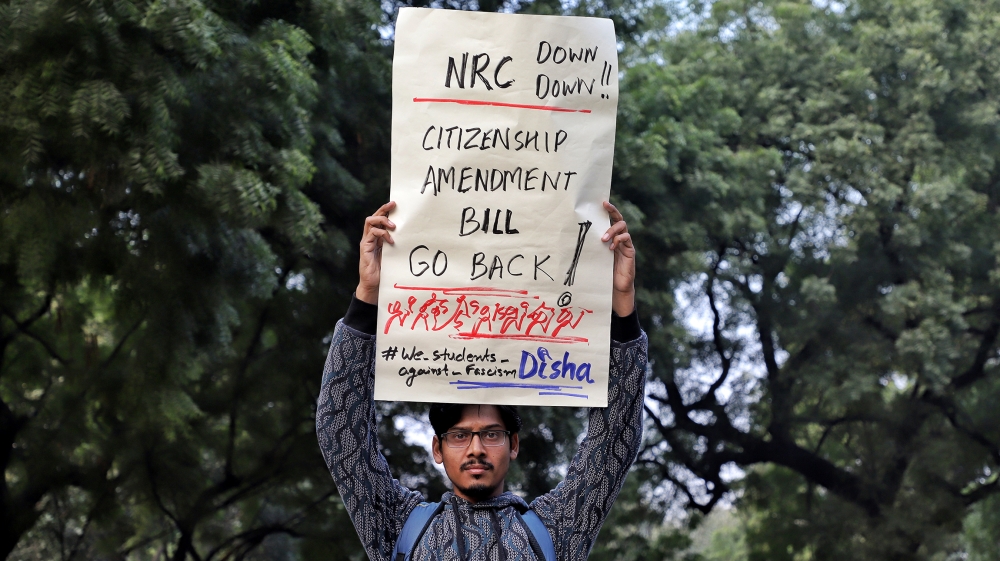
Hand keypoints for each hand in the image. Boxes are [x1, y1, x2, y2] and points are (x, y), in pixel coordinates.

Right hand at [356, 201, 395, 304]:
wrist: (374, 284)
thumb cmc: (385, 270)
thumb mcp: (393, 253)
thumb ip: (396, 244)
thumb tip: (410, 235)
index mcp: (377, 236)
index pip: (380, 219)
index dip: (386, 210)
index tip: (396, 204)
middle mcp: (370, 236)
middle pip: (374, 216)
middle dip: (383, 209)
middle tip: (394, 205)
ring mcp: (367, 241)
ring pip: (370, 221)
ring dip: (382, 221)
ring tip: (394, 226)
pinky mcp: (365, 247)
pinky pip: (371, 234)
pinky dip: (382, 234)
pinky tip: (390, 241)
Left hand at [601, 201, 635, 315]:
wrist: (615, 286)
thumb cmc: (602, 270)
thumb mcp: (595, 255)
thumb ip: (591, 246)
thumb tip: (572, 238)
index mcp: (611, 236)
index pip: (610, 219)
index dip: (608, 210)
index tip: (601, 202)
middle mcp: (619, 237)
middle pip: (619, 219)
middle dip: (613, 211)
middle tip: (605, 207)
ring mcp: (625, 243)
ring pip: (623, 227)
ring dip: (612, 230)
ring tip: (603, 239)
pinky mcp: (630, 251)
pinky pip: (627, 240)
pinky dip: (619, 241)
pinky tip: (611, 248)